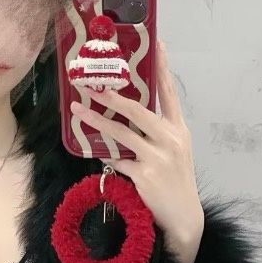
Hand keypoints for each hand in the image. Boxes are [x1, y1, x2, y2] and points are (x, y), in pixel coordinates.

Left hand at [69, 39, 204, 262]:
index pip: (170, 93)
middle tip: (93, 84)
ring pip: (121, 134)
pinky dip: (104, 155)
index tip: (157, 44)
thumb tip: (127, 113)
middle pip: (139, 111)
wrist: (183, 218)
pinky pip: (117, 160)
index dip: (163, 68)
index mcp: (179, 130)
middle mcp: (171, 140)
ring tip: (78, 111)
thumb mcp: (175, 152)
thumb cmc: (175, 181)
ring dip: (96, 121)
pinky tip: (92, 150)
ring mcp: (158, 158)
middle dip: (113, 96)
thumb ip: (157, 132)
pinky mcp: (144, 175)